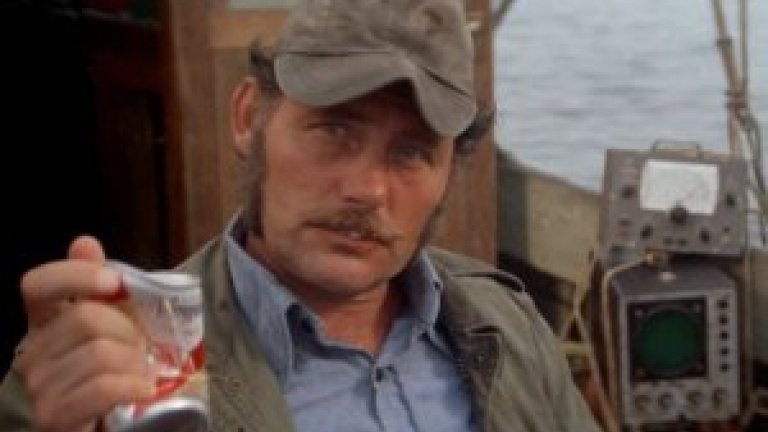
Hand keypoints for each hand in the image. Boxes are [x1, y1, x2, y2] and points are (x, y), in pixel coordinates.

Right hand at [16, 236, 154, 431]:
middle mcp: (32, 353)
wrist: (111, 425)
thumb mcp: (114, 325)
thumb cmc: (113, 371)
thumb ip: (100, 287)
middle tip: (143, 346)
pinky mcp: (56, 418)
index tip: (114, 282)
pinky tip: (143, 389)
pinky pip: (103, 387)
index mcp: (44, 323)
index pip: (37, 284)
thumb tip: (83, 243)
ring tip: (143, 372)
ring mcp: (40, 387)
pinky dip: (133, 385)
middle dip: (129, 329)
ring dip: (136, 362)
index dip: (75, 275)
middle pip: (85, 318)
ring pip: (100, 353)